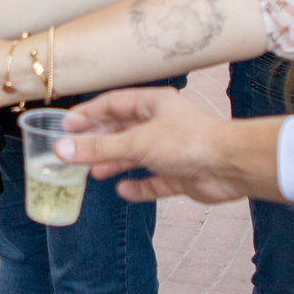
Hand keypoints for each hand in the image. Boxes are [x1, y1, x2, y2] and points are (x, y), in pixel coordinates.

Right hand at [67, 89, 281, 202]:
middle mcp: (163, 124)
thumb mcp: (136, 142)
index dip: (88, 114)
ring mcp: (172, 150)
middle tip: (74, 153)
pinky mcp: (181, 174)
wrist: (230, 166)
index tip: (66, 127)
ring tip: (92, 173)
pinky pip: (154, 180)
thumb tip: (63, 150)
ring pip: (137, 156)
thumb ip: (99, 148)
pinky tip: (124, 190)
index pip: (113, 104)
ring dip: (115, 163)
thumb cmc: (187, 142)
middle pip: (123, 130)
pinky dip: (139, 185)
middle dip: (99, 142)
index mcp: (154, 104)